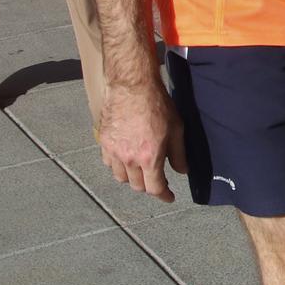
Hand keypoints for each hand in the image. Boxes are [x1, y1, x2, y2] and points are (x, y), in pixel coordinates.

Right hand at [98, 81, 188, 203]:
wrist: (132, 86)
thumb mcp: (177, 129)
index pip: (154, 188)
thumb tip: (182, 171)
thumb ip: (179, 154)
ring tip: (141, 170)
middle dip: (149, 186)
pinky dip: (118, 165)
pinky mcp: (103, 142)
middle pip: (137, 185)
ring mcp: (113, 151)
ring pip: (120, 177)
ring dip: (132, 177)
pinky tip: (126, 158)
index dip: (163, 195)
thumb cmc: (158, 105)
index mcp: (149, 158)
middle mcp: (128, 159)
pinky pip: (109, 163)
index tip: (169, 197)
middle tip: (157, 179)